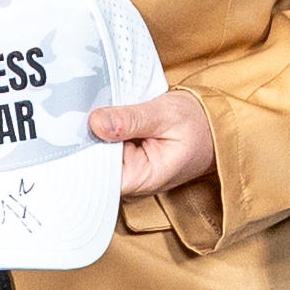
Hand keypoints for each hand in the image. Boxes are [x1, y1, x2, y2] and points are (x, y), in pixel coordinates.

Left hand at [90, 88, 215, 195]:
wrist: (216, 126)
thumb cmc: (198, 124)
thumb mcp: (165, 115)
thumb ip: (131, 120)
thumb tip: (97, 123)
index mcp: (143, 178)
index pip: (98, 174)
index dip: (83, 150)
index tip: (74, 127)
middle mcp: (133, 180)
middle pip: (93, 164)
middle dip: (86, 137)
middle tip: (83, 109)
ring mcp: (129, 171)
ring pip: (97, 153)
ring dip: (94, 131)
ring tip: (96, 108)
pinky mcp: (127, 159)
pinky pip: (106, 147)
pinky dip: (103, 130)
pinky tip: (104, 114)